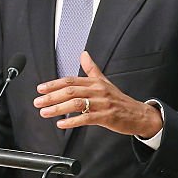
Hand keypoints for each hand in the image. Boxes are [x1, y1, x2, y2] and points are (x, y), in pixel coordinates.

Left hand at [34, 51, 162, 136]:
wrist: (138, 114)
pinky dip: (72, 121)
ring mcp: (102, 104)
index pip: (71, 81)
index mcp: (95, 82)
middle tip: (38, 102)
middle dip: (51, 96)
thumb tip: (84, 54)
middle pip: (70, 91)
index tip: (41, 89)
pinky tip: (61, 123)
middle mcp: (98, 91)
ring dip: (58, 108)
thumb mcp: (105, 81)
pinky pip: (86, 118)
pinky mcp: (106, 117)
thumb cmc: (119, 99)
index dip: (54, 84)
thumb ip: (92, 68)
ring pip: (75, 104)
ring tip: (45, 112)